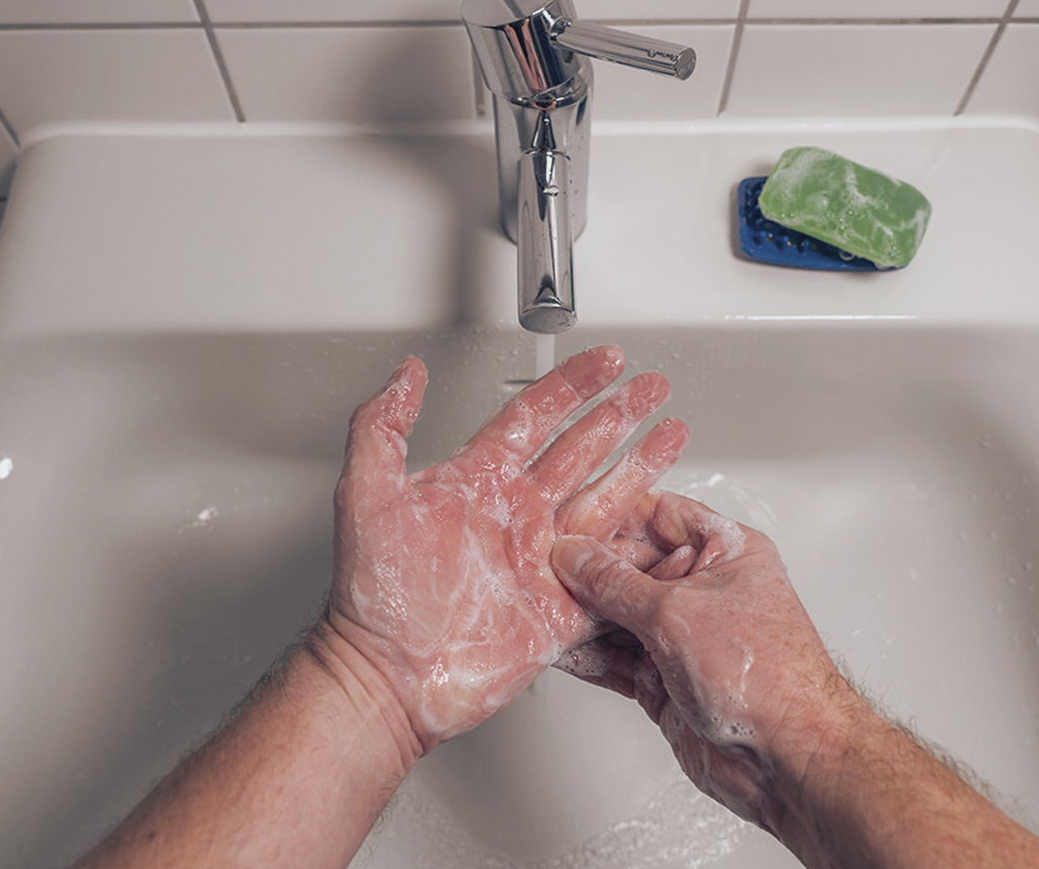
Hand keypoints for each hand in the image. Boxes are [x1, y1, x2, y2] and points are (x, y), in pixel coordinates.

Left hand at [322, 346, 689, 752]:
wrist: (390, 676)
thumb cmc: (372, 597)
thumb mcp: (365, 494)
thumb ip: (381, 426)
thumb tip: (404, 373)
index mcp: (477, 483)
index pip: (534, 416)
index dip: (572, 384)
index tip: (606, 361)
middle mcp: (515, 514)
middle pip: (581, 448)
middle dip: (620, 413)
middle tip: (653, 386)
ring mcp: (542, 559)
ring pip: (605, 498)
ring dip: (642, 464)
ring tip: (674, 432)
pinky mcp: (563, 606)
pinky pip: (613, 569)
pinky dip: (643, 547)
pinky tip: (668, 522)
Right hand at [549, 491, 863, 835]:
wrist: (788, 759)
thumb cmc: (768, 677)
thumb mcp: (677, 612)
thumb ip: (616, 584)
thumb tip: (576, 556)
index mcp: (725, 552)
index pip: (657, 515)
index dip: (609, 515)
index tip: (563, 518)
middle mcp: (704, 590)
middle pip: (628, 567)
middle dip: (584, 571)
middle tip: (537, 567)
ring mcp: (682, 638)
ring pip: (615, 616)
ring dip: (578, 615)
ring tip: (535, 605)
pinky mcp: (663, 680)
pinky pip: (614, 658)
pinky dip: (585, 655)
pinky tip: (554, 647)